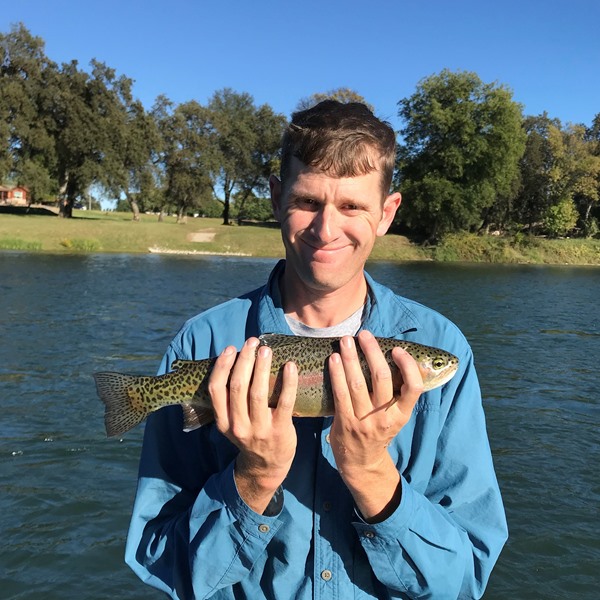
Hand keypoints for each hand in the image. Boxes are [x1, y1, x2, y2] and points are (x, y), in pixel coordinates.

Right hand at [208, 338, 297, 513]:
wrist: (267, 466)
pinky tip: (290, 366)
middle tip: (253, 342)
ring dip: (262, 368)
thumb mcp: (232, 422)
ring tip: (266, 350)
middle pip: (237, 387)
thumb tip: (236, 360)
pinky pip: (284, 402)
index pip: (216, 390)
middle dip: (244, 360)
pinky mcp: (280, 430)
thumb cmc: (250, 435)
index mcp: (223, 421)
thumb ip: (231, 399)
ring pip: (257, 393)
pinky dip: (288, 382)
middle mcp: (238, 426)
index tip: (230, 349)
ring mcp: (259, 429)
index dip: (222, 367)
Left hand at [328, 330, 423, 521]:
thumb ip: (395, 394)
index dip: (407, 366)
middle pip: (382, 378)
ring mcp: (364, 421)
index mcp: (402, 414)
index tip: (397, 349)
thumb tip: (388, 357)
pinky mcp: (345, 423)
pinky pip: (340, 394)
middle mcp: (385, 418)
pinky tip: (333, 360)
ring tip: (346, 341)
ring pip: (358, 383)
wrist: (361, 463)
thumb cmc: (378, 432)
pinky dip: (337, 373)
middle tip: (365, 335)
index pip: (414, 388)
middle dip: (372, 352)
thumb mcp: (394, 417)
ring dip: (351, 358)